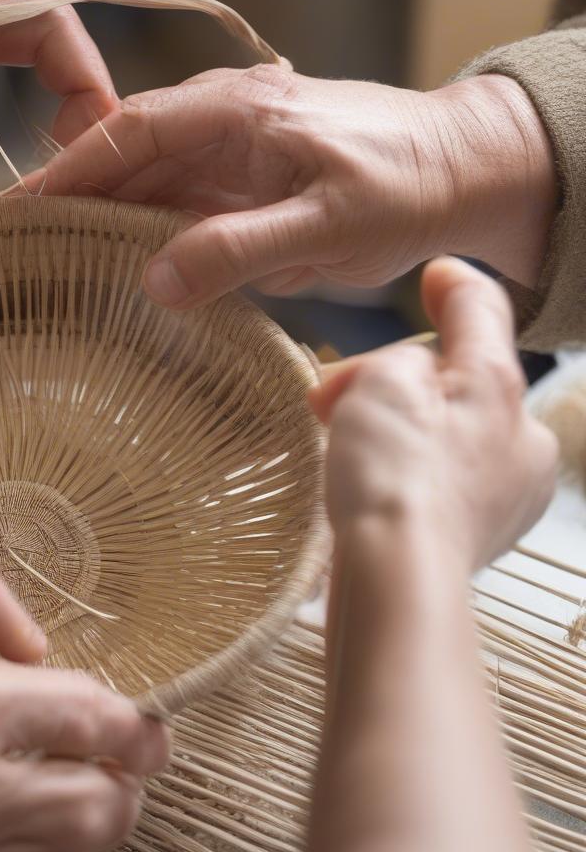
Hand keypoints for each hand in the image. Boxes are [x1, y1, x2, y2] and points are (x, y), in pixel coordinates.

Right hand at [0, 565, 168, 851]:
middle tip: (145, 755)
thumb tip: (29, 639)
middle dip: (136, 777)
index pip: (90, 715)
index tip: (149, 712)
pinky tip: (54, 834)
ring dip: (107, 817)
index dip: (134, 717)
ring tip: (112, 788)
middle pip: (100, 801)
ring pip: (74, 848)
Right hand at [31, 67, 555, 305]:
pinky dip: (145, 235)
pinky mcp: (244, 186)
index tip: (19, 208)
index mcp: (236, 113)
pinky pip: (180, 208)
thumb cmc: (405, 187)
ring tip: (51, 259)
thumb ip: (237, 249)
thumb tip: (152, 281)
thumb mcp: (325, 225)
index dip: (70, 171)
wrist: (461, 171)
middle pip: (127, 158)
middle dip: (72, 197)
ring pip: (149, 184)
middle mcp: (224, 125)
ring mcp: (233, 155)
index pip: (130, 133)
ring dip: (104, 219)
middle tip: (17, 244)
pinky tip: (120, 266)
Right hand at [309, 258, 556, 571]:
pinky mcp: (484, 532)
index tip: (437, 274)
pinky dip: (410, 470)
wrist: (397, 577)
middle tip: (330, 401)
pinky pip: (445, 478)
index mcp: (500, 387)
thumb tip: (407, 377)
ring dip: (398, 427)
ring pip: (448, 431)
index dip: (453, 285)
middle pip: (455, 381)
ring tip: (342, 447)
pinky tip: (373, 485)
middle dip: (392, 382)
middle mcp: (521, 437)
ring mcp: (509, 491)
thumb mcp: (384, 381)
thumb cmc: (391, 478)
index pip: (482, 311)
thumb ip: (402, 357)